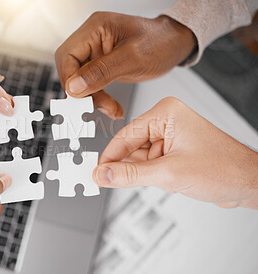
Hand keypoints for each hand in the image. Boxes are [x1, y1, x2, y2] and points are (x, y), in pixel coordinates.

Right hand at [55, 12, 196, 119]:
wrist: (174, 44)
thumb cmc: (160, 43)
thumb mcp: (132, 58)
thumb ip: (101, 72)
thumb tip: (74, 87)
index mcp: (95, 28)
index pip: (67, 55)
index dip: (70, 79)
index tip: (81, 97)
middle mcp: (91, 38)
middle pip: (70, 69)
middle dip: (81, 92)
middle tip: (97, 106)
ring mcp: (95, 52)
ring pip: (79, 80)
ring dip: (92, 98)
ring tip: (110, 108)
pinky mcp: (100, 64)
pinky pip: (90, 84)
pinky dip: (99, 98)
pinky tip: (111, 106)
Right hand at [92, 97, 257, 208]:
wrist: (248, 183)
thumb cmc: (223, 169)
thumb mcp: (168, 174)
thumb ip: (130, 174)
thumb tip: (103, 174)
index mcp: (166, 113)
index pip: (125, 134)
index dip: (109, 156)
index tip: (96, 172)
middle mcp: (167, 120)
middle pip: (130, 145)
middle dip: (130, 165)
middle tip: (119, 181)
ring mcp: (170, 135)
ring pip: (139, 156)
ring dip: (144, 172)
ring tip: (164, 178)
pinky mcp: (173, 149)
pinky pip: (150, 162)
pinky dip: (152, 174)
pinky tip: (167, 179)